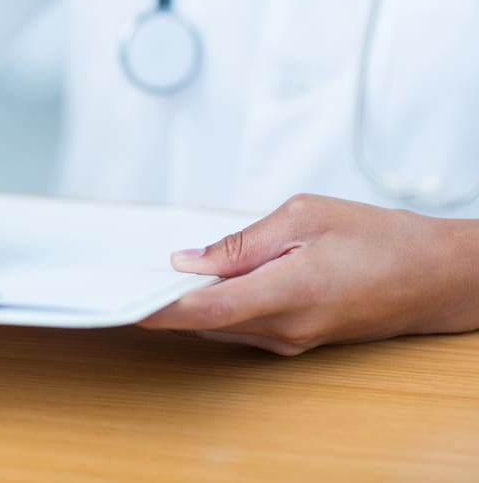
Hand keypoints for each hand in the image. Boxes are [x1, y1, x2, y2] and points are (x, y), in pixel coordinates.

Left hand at [138, 194, 478, 354]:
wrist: (434, 277)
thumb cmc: (379, 239)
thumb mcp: (305, 217)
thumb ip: (242, 242)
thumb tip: (189, 260)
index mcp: (289, 292)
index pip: (206, 310)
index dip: (159, 309)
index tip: (123, 301)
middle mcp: (286, 328)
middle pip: (205, 323)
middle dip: (165, 303)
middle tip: (129, 277)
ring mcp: (291, 341)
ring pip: (220, 328)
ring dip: (189, 306)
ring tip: (160, 275)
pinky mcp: (296, 341)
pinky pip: (241, 328)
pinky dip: (216, 309)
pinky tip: (206, 285)